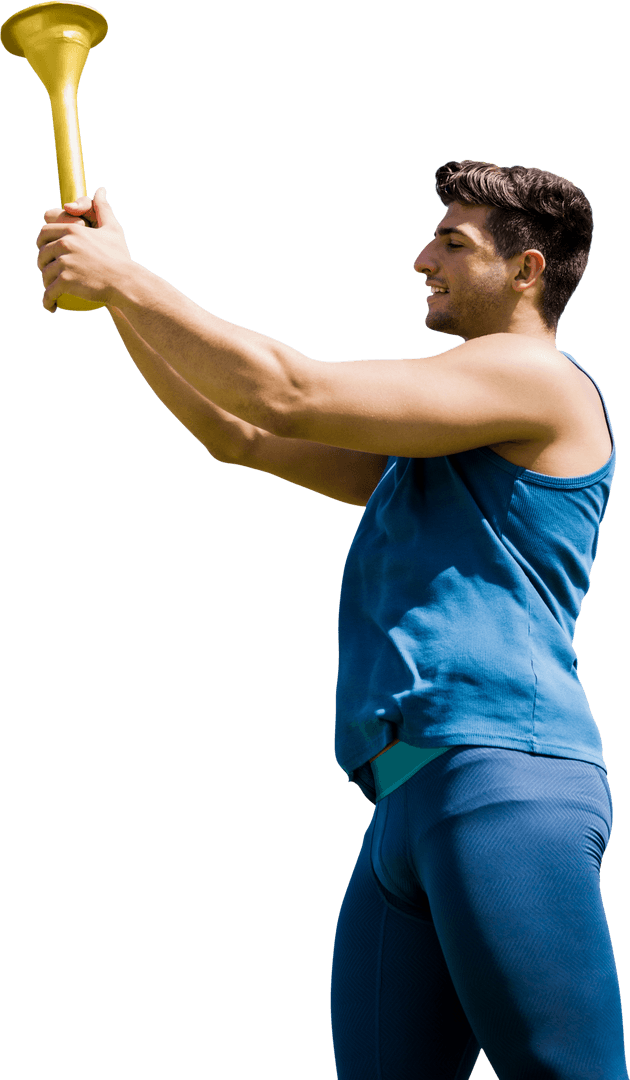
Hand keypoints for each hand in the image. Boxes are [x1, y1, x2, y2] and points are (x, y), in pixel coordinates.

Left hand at [35, 187, 131, 311]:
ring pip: (44, 274)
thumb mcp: (112, 229)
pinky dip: (47, 302)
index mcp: (71, 230)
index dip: (41, 243)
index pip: (44, 233)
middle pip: (42, 253)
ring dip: (45, 283)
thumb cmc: (120, 257)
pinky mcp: (65, 282)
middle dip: (42, 263)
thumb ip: (103, 208)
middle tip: (51, 272)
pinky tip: (50, 306)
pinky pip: (49, 293)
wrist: (125, 282)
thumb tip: (100, 190)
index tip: (46, 252)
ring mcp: (64, 263)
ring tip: (53, 289)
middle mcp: (65, 244)